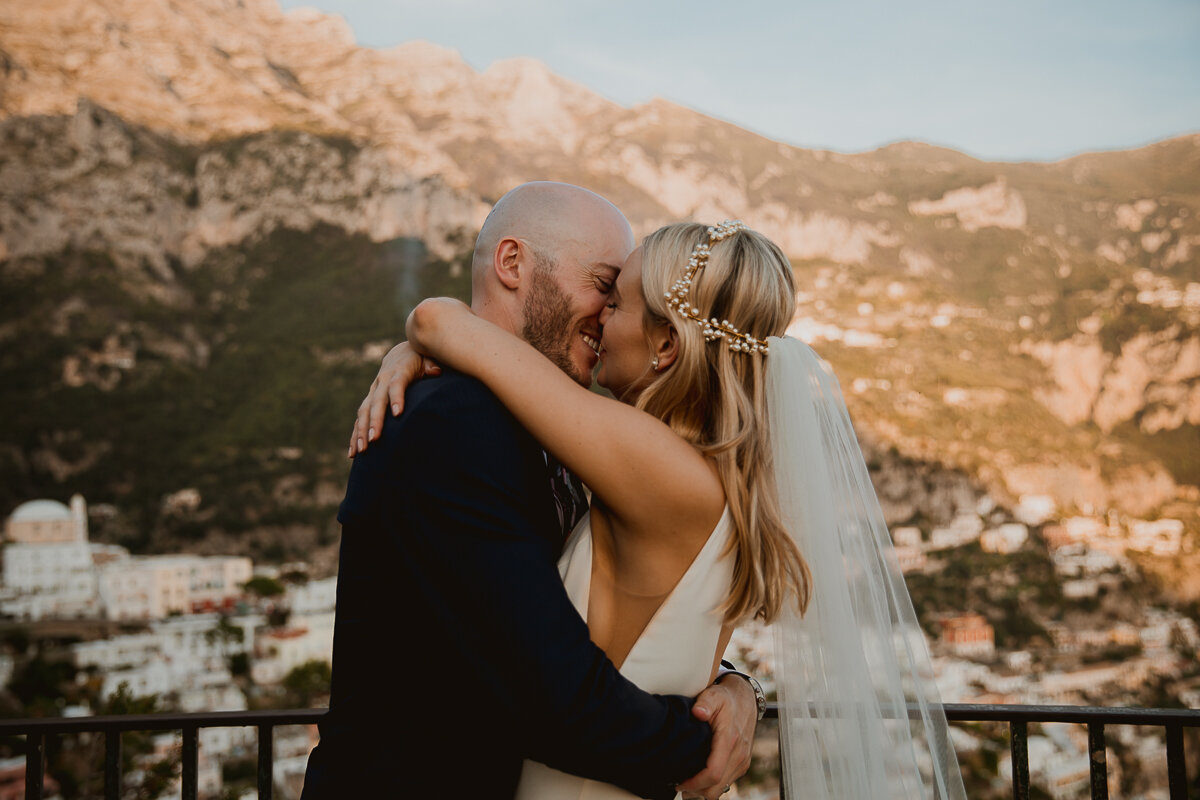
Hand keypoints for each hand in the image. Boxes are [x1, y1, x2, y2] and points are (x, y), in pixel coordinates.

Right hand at [347, 341, 440, 456]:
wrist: (400, 355)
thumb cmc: (419, 360)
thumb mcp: (427, 358)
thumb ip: (431, 364)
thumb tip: (435, 371)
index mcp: (398, 371)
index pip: (396, 384)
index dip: (397, 397)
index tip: (398, 413)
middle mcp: (382, 382)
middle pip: (376, 402)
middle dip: (375, 421)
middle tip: (374, 439)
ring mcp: (373, 392)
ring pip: (364, 412)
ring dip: (361, 431)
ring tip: (362, 450)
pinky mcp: (369, 401)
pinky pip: (359, 419)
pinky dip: (355, 435)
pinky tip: (353, 452)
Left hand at [676, 675, 756, 798]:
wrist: (746, 698)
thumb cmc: (727, 698)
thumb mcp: (714, 695)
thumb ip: (705, 703)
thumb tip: (697, 712)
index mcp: (730, 740)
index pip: (713, 773)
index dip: (695, 783)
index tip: (679, 782)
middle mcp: (739, 754)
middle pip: (716, 787)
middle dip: (696, 790)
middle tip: (678, 784)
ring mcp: (742, 761)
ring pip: (721, 788)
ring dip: (704, 789)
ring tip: (687, 781)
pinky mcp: (743, 763)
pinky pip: (726, 783)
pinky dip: (712, 784)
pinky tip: (700, 775)